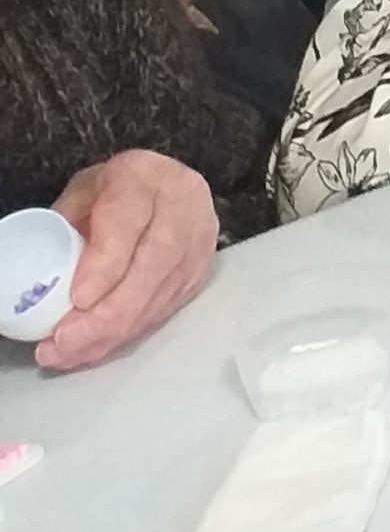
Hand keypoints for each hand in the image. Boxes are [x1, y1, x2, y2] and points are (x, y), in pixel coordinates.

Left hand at [38, 150, 218, 371]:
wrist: (165, 185)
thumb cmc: (112, 192)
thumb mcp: (81, 195)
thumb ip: (67, 230)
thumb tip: (47, 285)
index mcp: (143, 177)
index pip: (129, 222)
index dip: (106, 264)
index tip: (78, 300)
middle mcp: (182, 206)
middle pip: (153, 265)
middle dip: (107, 313)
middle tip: (64, 342)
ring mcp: (199, 240)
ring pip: (162, 294)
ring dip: (114, 332)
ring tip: (68, 354)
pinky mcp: (201, 270)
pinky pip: (166, 309)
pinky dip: (128, 334)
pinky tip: (96, 347)